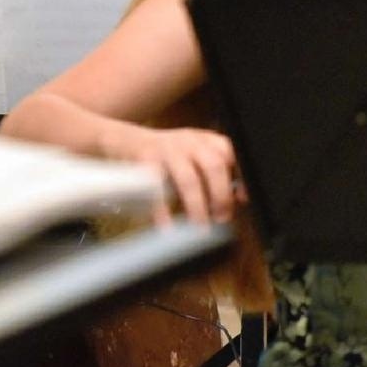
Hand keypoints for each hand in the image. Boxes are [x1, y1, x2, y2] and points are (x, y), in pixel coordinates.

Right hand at [101, 124, 243, 224]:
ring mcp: (165, 151)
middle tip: (221, 218)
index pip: (231, 153)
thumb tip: (240, 197)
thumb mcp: (192, 155)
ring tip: (200, 227)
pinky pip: (157, 190)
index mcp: (204, 140)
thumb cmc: (164, 155)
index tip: (244, 199)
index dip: (242, 176)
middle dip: (221, 195)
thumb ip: (216, 172)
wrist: (122, 139)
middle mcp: (188, 142)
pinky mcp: (144, 163)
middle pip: (214, 165)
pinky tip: (167, 226)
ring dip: (197, 207)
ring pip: (188, 179)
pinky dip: (164, 211)